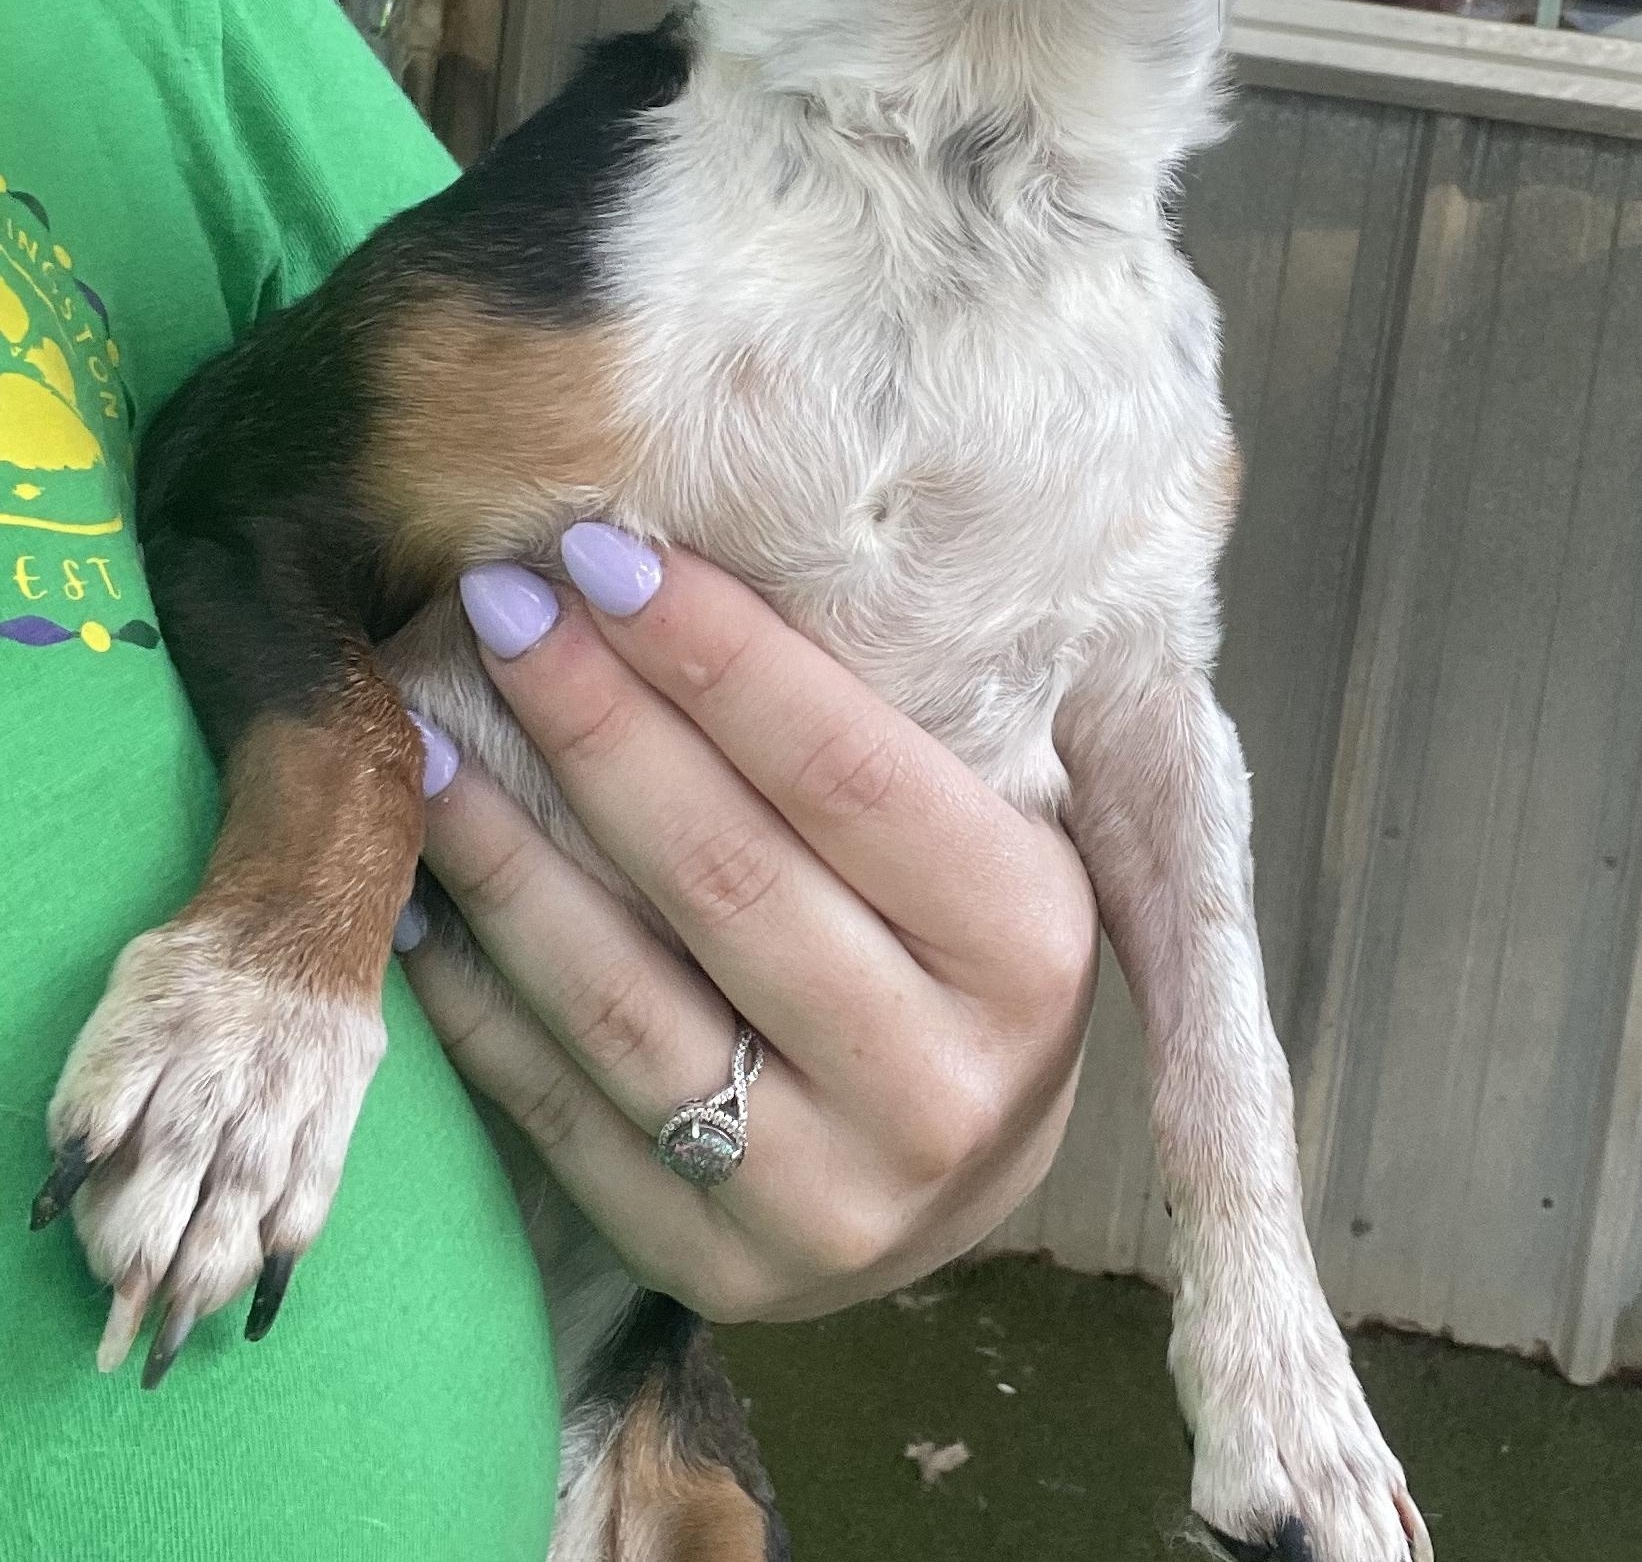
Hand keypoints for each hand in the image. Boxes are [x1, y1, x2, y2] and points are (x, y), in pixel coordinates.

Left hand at [399, 527, 1098, 1321]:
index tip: (603, 554)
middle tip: (501, 608)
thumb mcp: (986, 836)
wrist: (971, 1165)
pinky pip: (567, 1115)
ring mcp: (833, 1198)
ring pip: (627, 1003)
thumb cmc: (963, 949)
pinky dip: (482, 999)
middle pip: (728, 876)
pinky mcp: (722, 1269)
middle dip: (597, 723)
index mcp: (1031, 946)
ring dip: (508, 856)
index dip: (718, 657)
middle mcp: (944, 1084)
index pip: (849, 774)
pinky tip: (429, 894)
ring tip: (431, 742)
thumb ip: (871, 744)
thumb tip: (673, 581)